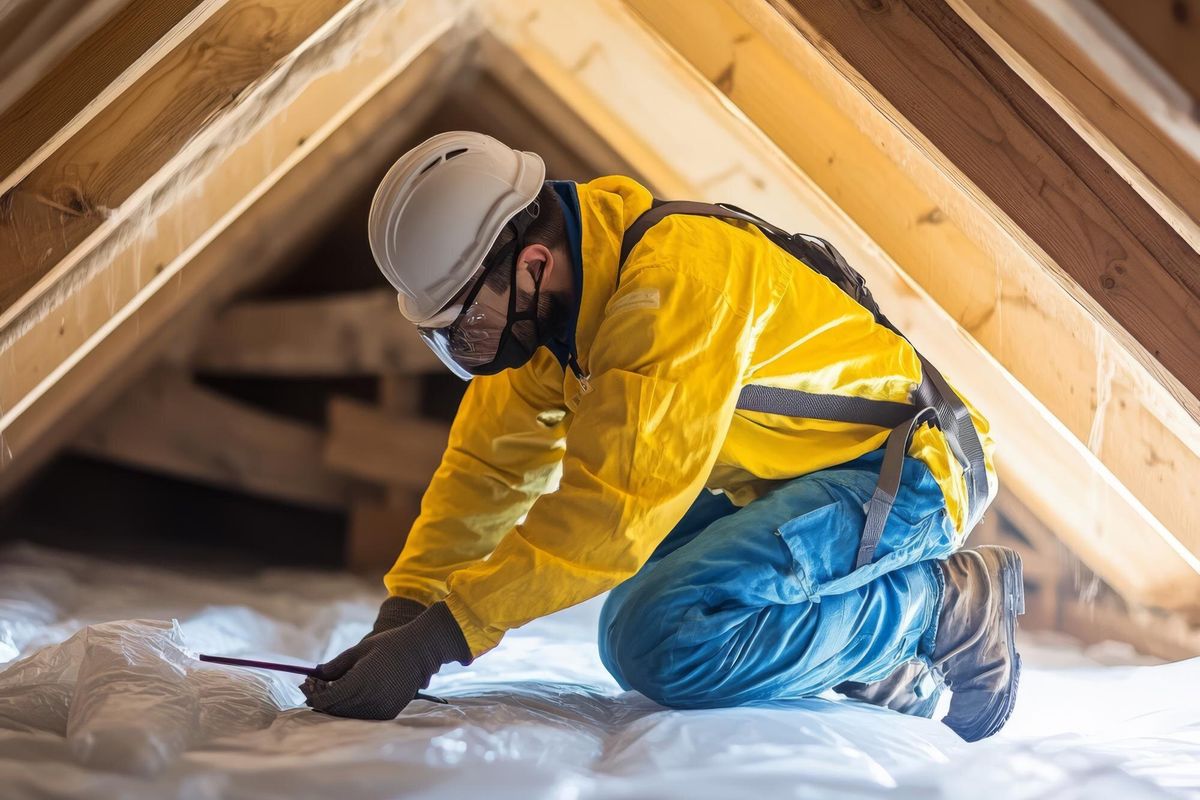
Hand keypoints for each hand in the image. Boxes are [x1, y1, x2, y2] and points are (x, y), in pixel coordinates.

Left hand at [301, 601, 470, 718]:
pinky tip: (351, 697)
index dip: (313, 694)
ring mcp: (380, 709)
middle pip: (334, 711)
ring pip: (347, 716)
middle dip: (321, 701)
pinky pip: (363, 717)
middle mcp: (368, 700)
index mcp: (358, 683)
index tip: (307, 685)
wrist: (420, 652)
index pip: (325, 700)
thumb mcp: (359, 649)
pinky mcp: (389, 713)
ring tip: (332, 691)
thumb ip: (336, 664)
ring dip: (336, 707)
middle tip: (314, 689)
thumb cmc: (388, 645)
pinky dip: (353, 710)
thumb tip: (316, 674)